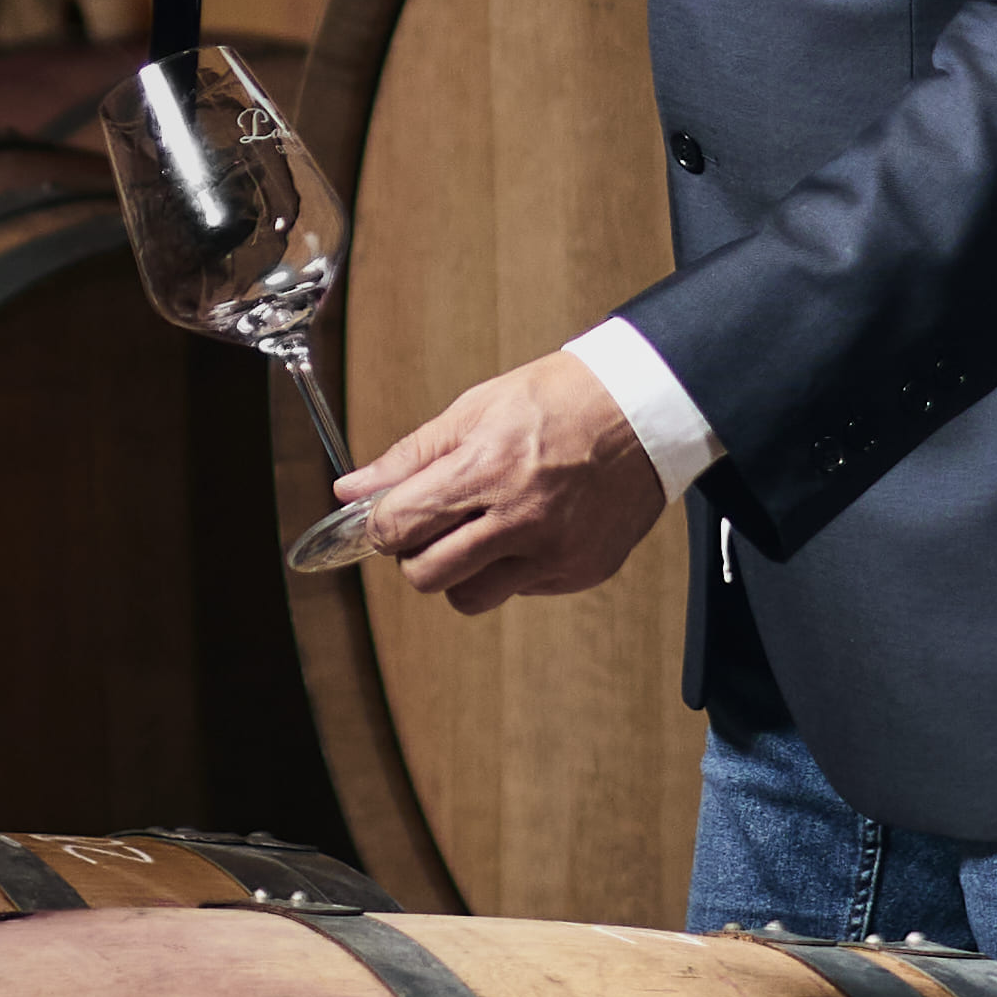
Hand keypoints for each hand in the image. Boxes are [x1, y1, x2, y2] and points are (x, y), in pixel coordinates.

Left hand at [347, 349, 667, 615]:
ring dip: (462, 572)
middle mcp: (522, 518)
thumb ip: (410, 457)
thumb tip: (351, 490)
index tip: (386, 518)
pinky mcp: (582, 571)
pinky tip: (532, 526)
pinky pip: (521, 590)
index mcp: (488, 469)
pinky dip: (513, 567)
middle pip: (427, 576)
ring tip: (483, 531)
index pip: (398, 526)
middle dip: (415, 556)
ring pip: (471, 598)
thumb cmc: (561, 398)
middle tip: (432, 526)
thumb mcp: (475, 409)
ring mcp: (555, 552)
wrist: (645, 408)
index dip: (381, 525)